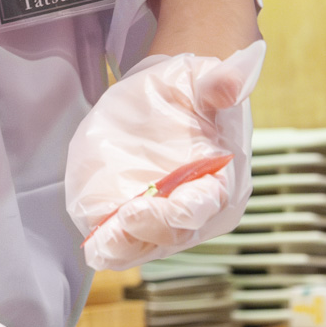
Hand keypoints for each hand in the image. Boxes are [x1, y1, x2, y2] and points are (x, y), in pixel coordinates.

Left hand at [65, 41, 265, 269]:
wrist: (162, 98)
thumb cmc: (190, 92)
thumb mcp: (203, 79)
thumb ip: (219, 84)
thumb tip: (231, 83)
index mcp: (219, 181)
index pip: (205, 204)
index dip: (185, 210)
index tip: (172, 207)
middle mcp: (191, 210)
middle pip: (174, 232)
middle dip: (151, 227)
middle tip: (128, 215)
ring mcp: (157, 219)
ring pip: (143, 245)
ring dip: (123, 245)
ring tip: (104, 241)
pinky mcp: (124, 218)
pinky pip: (118, 244)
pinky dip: (107, 247)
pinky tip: (95, 244)